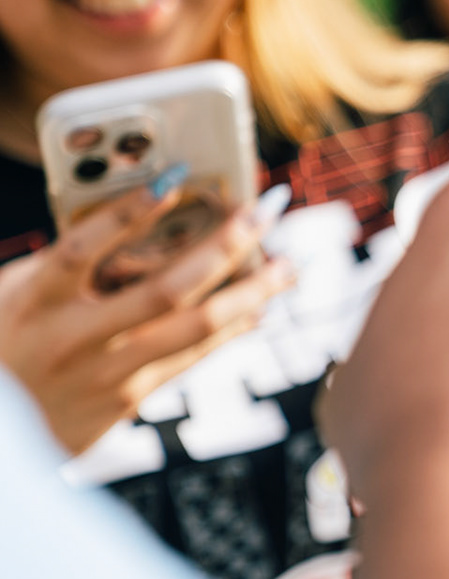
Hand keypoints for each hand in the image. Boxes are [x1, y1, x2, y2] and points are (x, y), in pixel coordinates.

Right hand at [0, 183, 290, 453]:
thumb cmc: (4, 347)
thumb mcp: (12, 295)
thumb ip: (64, 263)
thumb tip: (137, 219)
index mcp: (33, 301)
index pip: (83, 248)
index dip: (128, 211)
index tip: (178, 176)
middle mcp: (73, 339)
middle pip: (165, 290)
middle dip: (225, 246)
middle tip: (267, 210)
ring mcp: (106, 374)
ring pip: (196, 328)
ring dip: (252, 292)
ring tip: (289, 265)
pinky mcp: (127, 401)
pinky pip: (192, 358)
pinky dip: (231, 329)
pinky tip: (260, 308)